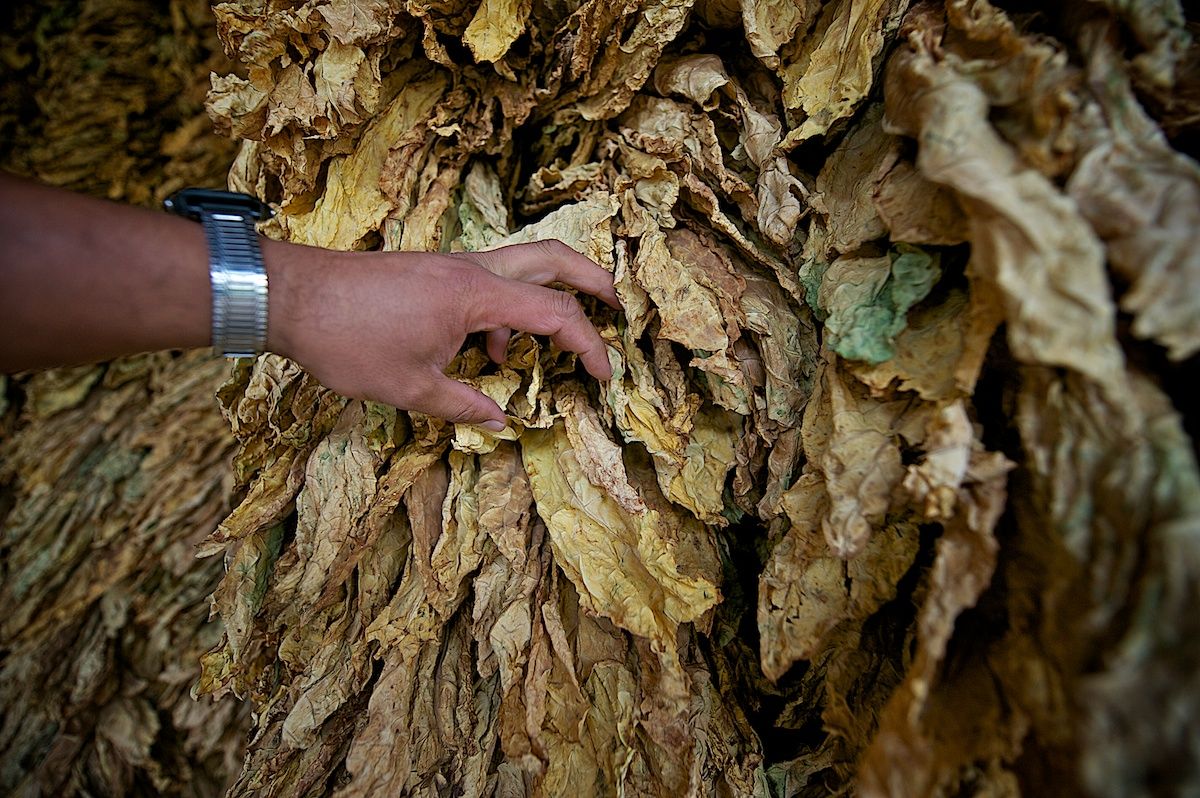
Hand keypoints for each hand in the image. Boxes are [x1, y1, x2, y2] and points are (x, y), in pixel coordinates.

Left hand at [264, 239, 619, 429]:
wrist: (288, 296)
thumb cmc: (347, 340)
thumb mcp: (409, 388)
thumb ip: (463, 406)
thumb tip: (501, 423)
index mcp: (476, 295)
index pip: (555, 314)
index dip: (589, 345)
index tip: (605, 375)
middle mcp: (472, 269)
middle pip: (553, 256)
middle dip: (593, 279)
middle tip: (618, 306)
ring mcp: (450, 265)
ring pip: (520, 264)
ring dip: (547, 294)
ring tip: (553, 342)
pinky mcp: (432, 271)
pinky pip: (486, 282)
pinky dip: (503, 311)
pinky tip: (487, 351)